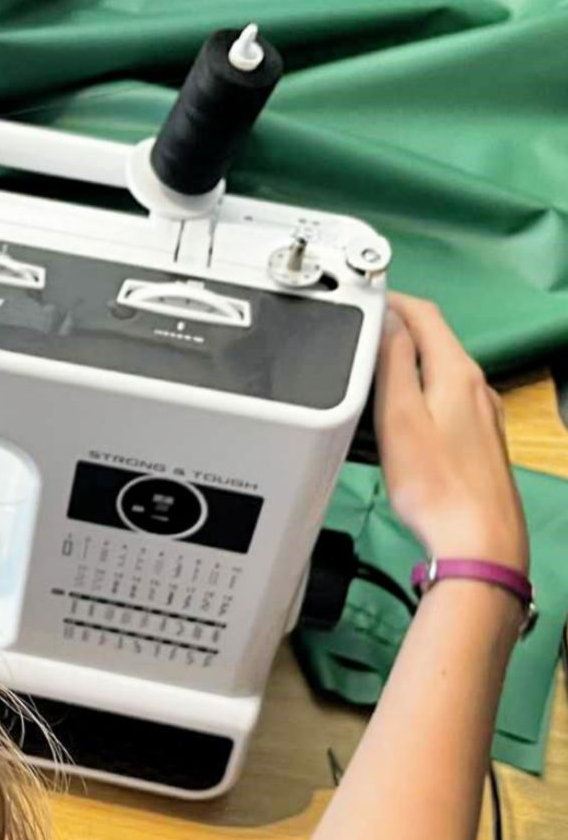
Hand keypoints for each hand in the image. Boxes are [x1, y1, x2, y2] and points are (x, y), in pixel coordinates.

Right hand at [376, 294, 527, 571]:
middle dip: (395, 330)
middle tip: (358, 335)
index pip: (424, 314)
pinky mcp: (479, 442)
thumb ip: (393, 361)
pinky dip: (419, 394)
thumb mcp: (400, 415)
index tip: (363, 298)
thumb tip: (387, 318)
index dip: (391, 299)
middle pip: (434, 341)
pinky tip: (399, 419)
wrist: (478, 542)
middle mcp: (476, 388)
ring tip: (369, 377)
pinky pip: (445, 402)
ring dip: (405, 364)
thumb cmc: (436, 486)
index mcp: (457, 373)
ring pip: (439, 373)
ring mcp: (482, 416)